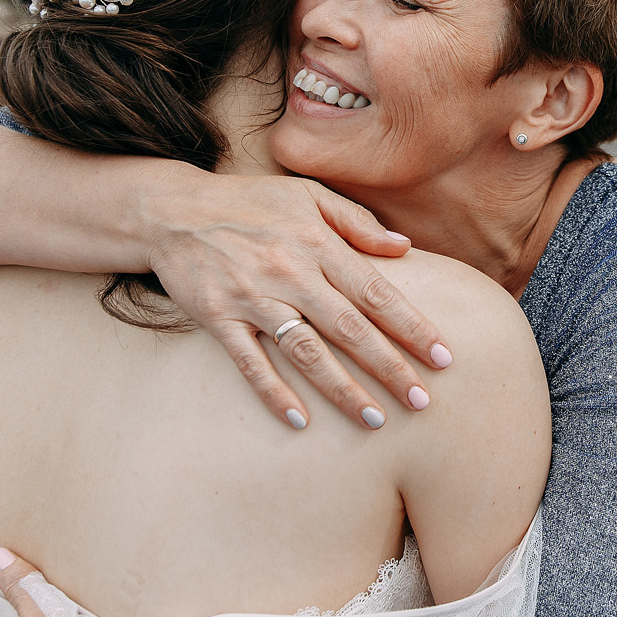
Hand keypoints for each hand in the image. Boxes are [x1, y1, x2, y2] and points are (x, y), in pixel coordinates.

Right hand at [143, 168, 451, 430]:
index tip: (443, 356)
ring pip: (306, 351)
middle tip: (422, 401)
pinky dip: (274, 393)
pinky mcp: (218, 319)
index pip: (375, 292)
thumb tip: (403, 247)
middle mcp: (289, 272)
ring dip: (342, 388)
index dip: (412, 326)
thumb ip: (356, 222)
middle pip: (349, 327)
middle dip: (389, 366)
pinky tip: (300, 421)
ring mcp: (252, 298)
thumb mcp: (306, 195)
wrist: (172, 209)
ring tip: (375, 419)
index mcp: (317, 243)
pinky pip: (250, 363)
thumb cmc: (249, 202)